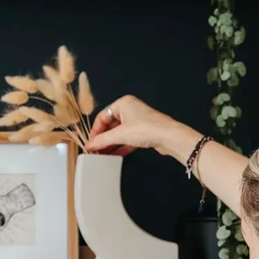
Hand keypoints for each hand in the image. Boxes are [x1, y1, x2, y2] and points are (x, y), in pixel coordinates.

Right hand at [87, 94, 201, 159]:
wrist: (169, 137)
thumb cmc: (147, 128)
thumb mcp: (119, 134)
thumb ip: (102, 140)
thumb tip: (89, 145)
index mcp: (123, 103)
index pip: (102, 116)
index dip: (95, 131)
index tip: (90, 143)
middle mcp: (130, 110)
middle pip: (110, 125)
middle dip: (103, 139)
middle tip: (95, 150)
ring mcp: (137, 121)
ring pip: (119, 133)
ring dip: (111, 144)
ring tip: (102, 155)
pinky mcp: (143, 132)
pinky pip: (127, 139)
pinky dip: (120, 147)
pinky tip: (114, 155)